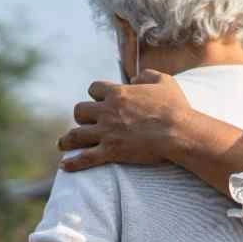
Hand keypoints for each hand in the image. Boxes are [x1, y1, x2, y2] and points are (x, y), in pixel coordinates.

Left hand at [58, 70, 193, 170]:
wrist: (179, 132)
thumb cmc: (175, 107)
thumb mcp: (165, 81)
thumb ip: (148, 75)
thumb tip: (136, 77)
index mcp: (118, 93)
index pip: (94, 88)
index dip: (96, 94)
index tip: (99, 100)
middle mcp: (107, 111)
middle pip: (80, 110)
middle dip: (82, 116)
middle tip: (85, 122)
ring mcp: (106, 132)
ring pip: (76, 134)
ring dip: (68, 140)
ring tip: (63, 144)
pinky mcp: (111, 151)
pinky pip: (86, 157)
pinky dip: (73, 162)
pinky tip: (64, 166)